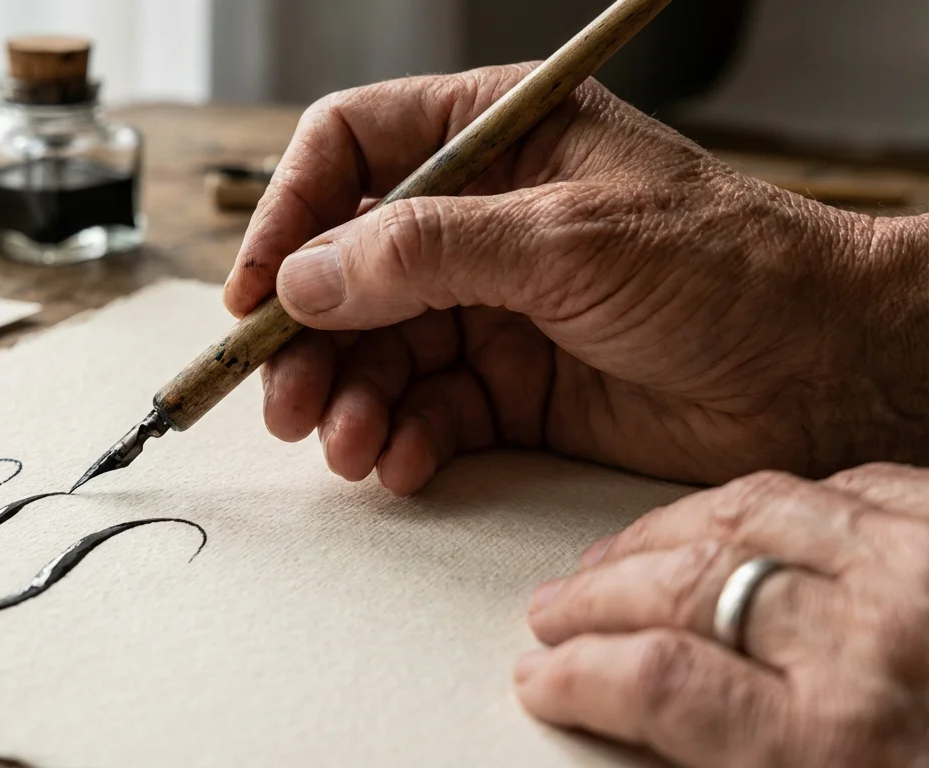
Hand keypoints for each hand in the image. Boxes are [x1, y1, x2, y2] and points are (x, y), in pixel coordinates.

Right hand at [224, 64, 928, 493]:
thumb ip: (426, 254)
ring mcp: (491, 306)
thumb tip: (305, 277)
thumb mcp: (565, 242)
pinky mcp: (510, 386)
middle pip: (346, 267)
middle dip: (307, 336)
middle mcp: (480, 219)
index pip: (351, 151)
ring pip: (376, 350)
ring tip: (344, 442)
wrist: (826, 373)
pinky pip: (424, 411)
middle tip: (282, 397)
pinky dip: (400, 440)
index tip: (254, 292)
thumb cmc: (730, 268)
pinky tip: (397, 461)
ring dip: (347, 399)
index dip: (288, 216)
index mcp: (495, 139)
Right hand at [515, 463, 928, 766]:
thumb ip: (734, 758)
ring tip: (617, 555)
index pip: (658, 681)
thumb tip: (643, 745)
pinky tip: (738, 517)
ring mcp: (919, 560)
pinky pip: (840, 483)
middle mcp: (881, 633)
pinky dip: (772, 500)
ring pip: (747, 512)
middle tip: (554, 611)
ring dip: (660, 533)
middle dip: (595, 599)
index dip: (578, 675)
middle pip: (687, 587)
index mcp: (841, 741)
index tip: (543, 677)